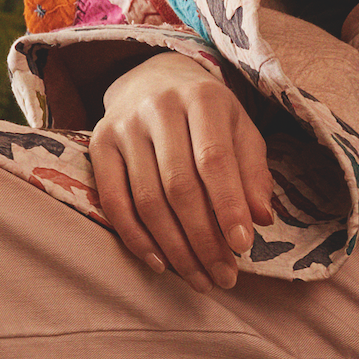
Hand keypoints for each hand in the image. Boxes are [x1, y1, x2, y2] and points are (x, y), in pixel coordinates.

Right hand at [91, 55, 273, 290]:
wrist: (153, 80)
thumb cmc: (207, 116)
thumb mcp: (241, 130)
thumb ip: (253, 172)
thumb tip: (260, 219)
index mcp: (202, 97)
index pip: (214, 159)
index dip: (228, 206)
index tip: (243, 247)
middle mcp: (158, 107)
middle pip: (179, 186)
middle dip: (204, 239)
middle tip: (225, 276)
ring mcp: (123, 126)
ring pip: (147, 199)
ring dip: (175, 248)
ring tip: (200, 278)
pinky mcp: (98, 144)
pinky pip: (113, 201)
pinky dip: (136, 238)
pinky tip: (161, 264)